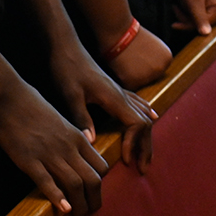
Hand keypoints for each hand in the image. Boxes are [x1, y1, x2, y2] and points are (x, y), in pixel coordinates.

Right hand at [0, 79, 109, 215]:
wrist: (6, 94)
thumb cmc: (29, 103)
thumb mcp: (57, 119)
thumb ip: (67, 136)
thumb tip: (73, 147)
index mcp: (76, 136)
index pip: (100, 166)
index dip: (100, 186)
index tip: (94, 198)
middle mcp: (68, 147)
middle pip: (93, 180)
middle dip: (94, 203)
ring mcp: (49, 153)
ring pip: (75, 185)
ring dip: (81, 208)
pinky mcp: (29, 159)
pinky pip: (48, 182)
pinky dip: (58, 198)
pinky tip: (63, 210)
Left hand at [47, 39, 156, 174]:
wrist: (65, 46)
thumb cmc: (67, 69)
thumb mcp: (70, 94)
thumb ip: (82, 117)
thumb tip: (92, 142)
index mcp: (114, 97)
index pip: (137, 124)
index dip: (134, 143)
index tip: (124, 159)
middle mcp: (122, 94)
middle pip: (145, 122)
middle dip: (145, 146)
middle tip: (142, 168)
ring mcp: (120, 91)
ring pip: (143, 114)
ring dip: (146, 136)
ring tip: (145, 155)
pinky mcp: (115, 89)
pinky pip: (138, 103)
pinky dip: (146, 116)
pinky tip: (150, 120)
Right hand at [104, 22, 171, 89]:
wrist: (118, 32)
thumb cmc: (132, 35)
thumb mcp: (154, 44)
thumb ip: (157, 57)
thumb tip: (154, 67)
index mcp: (167, 59)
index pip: (159, 70)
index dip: (147, 65)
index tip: (140, 57)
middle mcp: (160, 69)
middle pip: (151, 78)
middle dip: (141, 72)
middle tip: (132, 60)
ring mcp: (147, 76)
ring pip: (139, 83)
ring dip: (131, 76)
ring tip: (126, 62)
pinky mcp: (133, 82)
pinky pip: (128, 85)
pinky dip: (122, 78)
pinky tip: (121, 66)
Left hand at [172, 0, 215, 36]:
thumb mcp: (193, 3)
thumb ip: (200, 19)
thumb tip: (206, 33)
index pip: (204, 26)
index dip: (189, 26)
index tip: (175, 24)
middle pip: (201, 25)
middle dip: (186, 20)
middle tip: (175, 9)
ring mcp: (213, 9)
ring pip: (196, 22)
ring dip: (184, 16)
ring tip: (175, 6)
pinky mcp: (206, 8)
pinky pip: (195, 17)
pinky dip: (185, 13)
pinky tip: (178, 6)